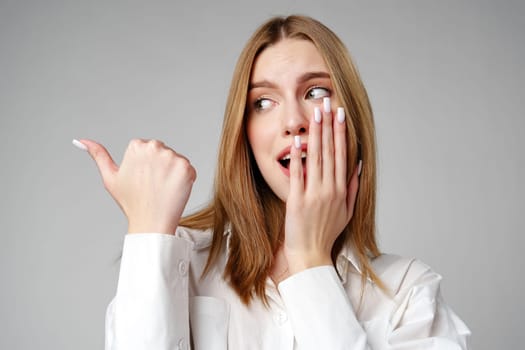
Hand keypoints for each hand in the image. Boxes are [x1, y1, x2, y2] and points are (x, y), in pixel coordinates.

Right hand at [79, 138, 195, 234]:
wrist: (151, 222)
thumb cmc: (131, 202)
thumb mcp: (110, 177)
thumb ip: (98, 155)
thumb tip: (80, 140)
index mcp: (137, 145)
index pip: (147, 149)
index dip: (145, 166)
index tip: (141, 180)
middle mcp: (155, 147)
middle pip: (163, 152)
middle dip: (160, 166)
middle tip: (152, 186)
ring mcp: (172, 157)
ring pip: (175, 161)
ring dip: (172, 173)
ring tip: (162, 189)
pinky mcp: (186, 168)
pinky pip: (188, 169)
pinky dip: (184, 180)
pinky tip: (173, 191)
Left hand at [284, 100, 359, 273]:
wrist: (311, 255)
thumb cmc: (327, 233)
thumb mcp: (347, 212)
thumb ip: (354, 188)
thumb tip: (358, 165)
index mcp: (341, 190)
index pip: (342, 155)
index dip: (341, 132)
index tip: (341, 114)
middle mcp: (329, 189)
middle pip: (329, 151)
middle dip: (328, 125)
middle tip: (327, 103)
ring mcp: (313, 195)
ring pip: (316, 158)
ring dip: (316, 134)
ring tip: (315, 114)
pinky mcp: (296, 201)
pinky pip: (297, 175)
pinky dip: (298, 157)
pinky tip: (298, 141)